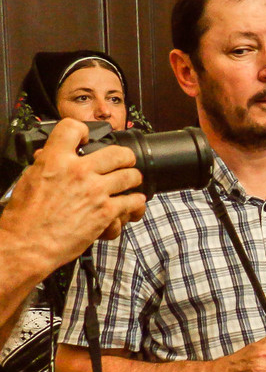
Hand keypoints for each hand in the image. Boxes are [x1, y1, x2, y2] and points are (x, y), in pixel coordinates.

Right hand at [0, 118, 146, 272]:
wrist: (28, 244)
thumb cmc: (24, 217)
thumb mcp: (28, 180)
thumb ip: (45, 164)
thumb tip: (48, 155)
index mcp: (55, 159)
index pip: (72, 127)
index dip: (82, 131)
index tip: (87, 138)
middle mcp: (78, 171)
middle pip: (118, 152)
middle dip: (125, 157)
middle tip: (124, 162)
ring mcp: (96, 191)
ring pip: (131, 176)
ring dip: (133, 179)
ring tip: (130, 183)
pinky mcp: (107, 211)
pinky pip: (133, 202)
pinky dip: (135, 204)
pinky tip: (131, 205)